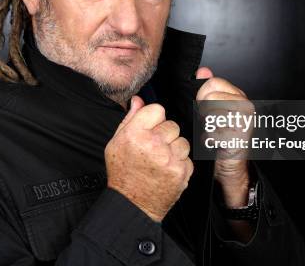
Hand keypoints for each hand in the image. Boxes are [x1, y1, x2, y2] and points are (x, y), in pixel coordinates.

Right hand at [105, 96, 193, 221]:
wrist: (131, 204)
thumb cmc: (122, 173)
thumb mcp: (116, 143)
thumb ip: (130, 119)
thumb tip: (139, 100)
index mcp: (134, 133)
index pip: (158, 110)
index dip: (154, 119)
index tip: (150, 129)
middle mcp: (152, 144)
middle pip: (172, 124)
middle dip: (164, 135)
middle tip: (153, 149)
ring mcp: (168, 158)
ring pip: (182, 140)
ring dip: (174, 149)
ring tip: (160, 160)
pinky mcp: (180, 171)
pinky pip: (187, 157)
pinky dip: (179, 163)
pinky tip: (166, 170)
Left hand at [196, 67, 251, 206]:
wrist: (230, 164)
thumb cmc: (221, 136)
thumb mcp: (211, 109)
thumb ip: (208, 88)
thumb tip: (203, 71)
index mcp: (238, 96)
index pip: (212, 83)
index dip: (202, 96)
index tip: (205, 108)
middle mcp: (245, 106)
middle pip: (210, 97)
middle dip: (204, 111)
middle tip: (211, 123)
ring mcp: (245, 121)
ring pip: (211, 113)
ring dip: (207, 126)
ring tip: (215, 131)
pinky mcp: (241, 136)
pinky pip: (213, 132)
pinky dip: (210, 140)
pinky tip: (217, 142)